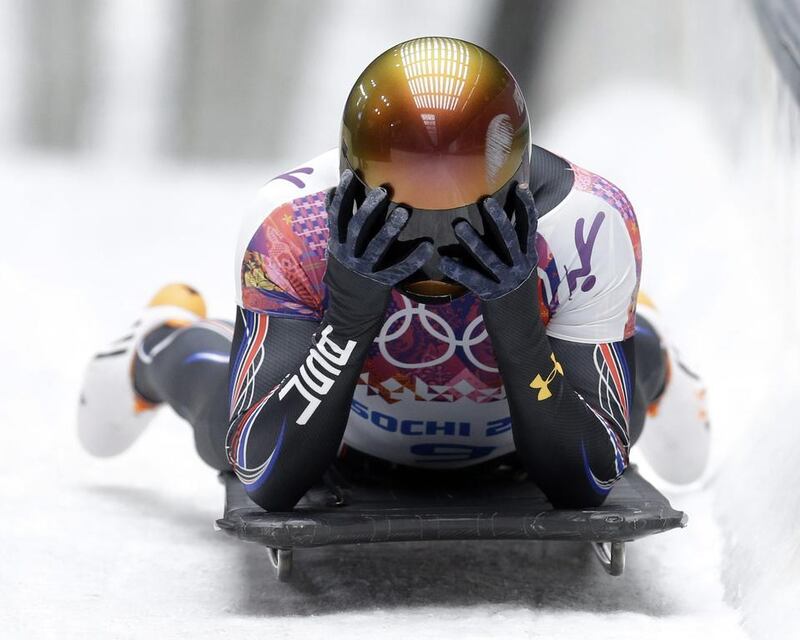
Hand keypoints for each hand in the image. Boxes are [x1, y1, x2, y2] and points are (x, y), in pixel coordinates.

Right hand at [326, 170, 432, 287]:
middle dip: (368, 209)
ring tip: (404, 212)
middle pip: (357, 229)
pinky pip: (399, 269)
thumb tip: (334, 189)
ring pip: (377, 247)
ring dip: (390, 229)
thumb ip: (339, 220)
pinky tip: (427, 245)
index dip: (341, 196)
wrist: (349, 306)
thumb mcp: (337, 243)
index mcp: (338, 241)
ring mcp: (366, 268)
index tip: (349, 174)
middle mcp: (350, 254)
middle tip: (383, 191)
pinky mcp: (383, 281)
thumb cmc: (347, 265)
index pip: (337, 215)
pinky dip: (413, 258)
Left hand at [439, 184, 537, 299]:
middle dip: (499, 219)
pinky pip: (473, 280)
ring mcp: (506, 280)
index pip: (530, 226)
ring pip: (489, 258)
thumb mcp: (520, 267)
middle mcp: (520, 265)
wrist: (521, 327)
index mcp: (528, 255)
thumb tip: (499, 220)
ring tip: (459, 226)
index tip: (521, 186)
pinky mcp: (491, 294)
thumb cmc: (514, 292)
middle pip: (510, 238)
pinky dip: (458, 270)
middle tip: (485, 201)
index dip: (526, 207)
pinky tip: (443, 261)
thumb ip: (512, 248)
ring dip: (473, 241)